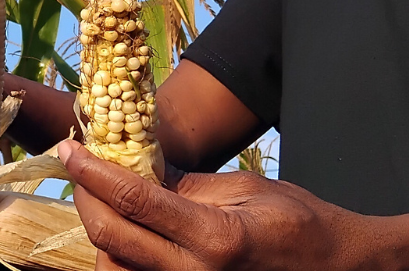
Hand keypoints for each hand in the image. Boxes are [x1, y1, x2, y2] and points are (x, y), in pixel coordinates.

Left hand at [57, 140, 402, 270]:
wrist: (339, 269)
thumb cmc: (299, 223)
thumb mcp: (244, 190)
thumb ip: (184, 185)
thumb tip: (131, 168)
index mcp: (216, 238)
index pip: (134, 202)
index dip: (93, 173)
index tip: (70, 149)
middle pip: (111, 240)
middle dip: (85, 200)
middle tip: (79, 171)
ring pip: (115, 269)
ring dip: (99, 233)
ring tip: (101, 199)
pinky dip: (120, 256)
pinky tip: (123, 230)